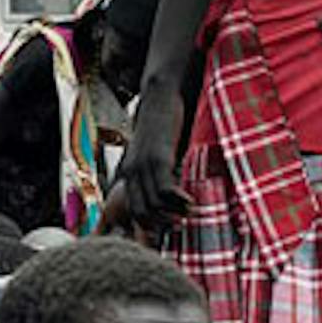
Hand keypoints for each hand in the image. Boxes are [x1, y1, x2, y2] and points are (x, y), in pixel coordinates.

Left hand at [100, 96, 186, 239]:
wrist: (161, 93)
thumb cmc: (162, 120)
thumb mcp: (157, 149)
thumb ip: (161, 168)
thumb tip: (174, 186)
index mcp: (130, 171)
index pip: (133, 209)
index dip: (149, 224)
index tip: (167, 228)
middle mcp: (132, 171)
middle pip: (140, 213)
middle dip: (161, 225)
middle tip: (180, 225)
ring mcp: (143, 166)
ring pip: (152, 205)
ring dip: (173, 214)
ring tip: (189, 214)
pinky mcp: (158, 158)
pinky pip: (164, 189)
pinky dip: (178, 201)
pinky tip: (191, 202)